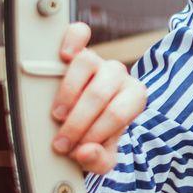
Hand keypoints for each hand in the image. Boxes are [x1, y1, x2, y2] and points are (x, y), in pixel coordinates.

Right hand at [49, 20, 146, 174]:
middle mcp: (119, 75)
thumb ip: (99, 160)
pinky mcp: (78, 49)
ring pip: (87, 63)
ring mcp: (99, 60)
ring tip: (58, 114)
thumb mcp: (102, 155)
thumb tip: (86, 152)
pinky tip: (63, 57)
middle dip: (78, 122)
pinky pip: (79, 33)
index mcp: (134, 98)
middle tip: (62, 143)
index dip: (96, 133)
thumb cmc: (95, 135)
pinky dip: (71, 40)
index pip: (118, 113)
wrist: (86, 122)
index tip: (77, 150)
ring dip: (68, 92)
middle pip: (100, 92)